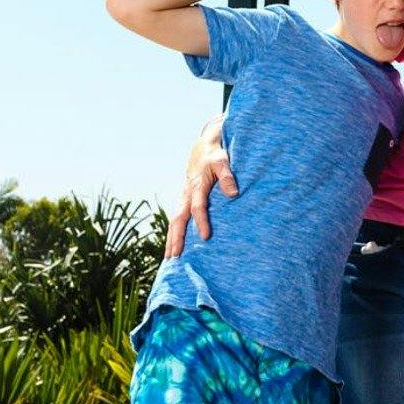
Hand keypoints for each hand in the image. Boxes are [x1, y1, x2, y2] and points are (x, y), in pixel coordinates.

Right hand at [164, 119, 236, 258]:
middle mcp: (186, 194)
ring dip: (171, 238)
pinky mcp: (184, 199)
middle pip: (178, 219)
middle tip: (175, 257)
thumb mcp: (223, 160)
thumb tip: (233, 194)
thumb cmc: (216, 154)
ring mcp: (183, 197)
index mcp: (196, 185)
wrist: (204, 146)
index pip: (198, 207)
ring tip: (170, 258)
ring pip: (174, 221)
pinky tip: (174, 245)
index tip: (206, 237)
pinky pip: (177, 218)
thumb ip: (228, 176)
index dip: (202, 222)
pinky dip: (174, 232)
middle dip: (176, 238)